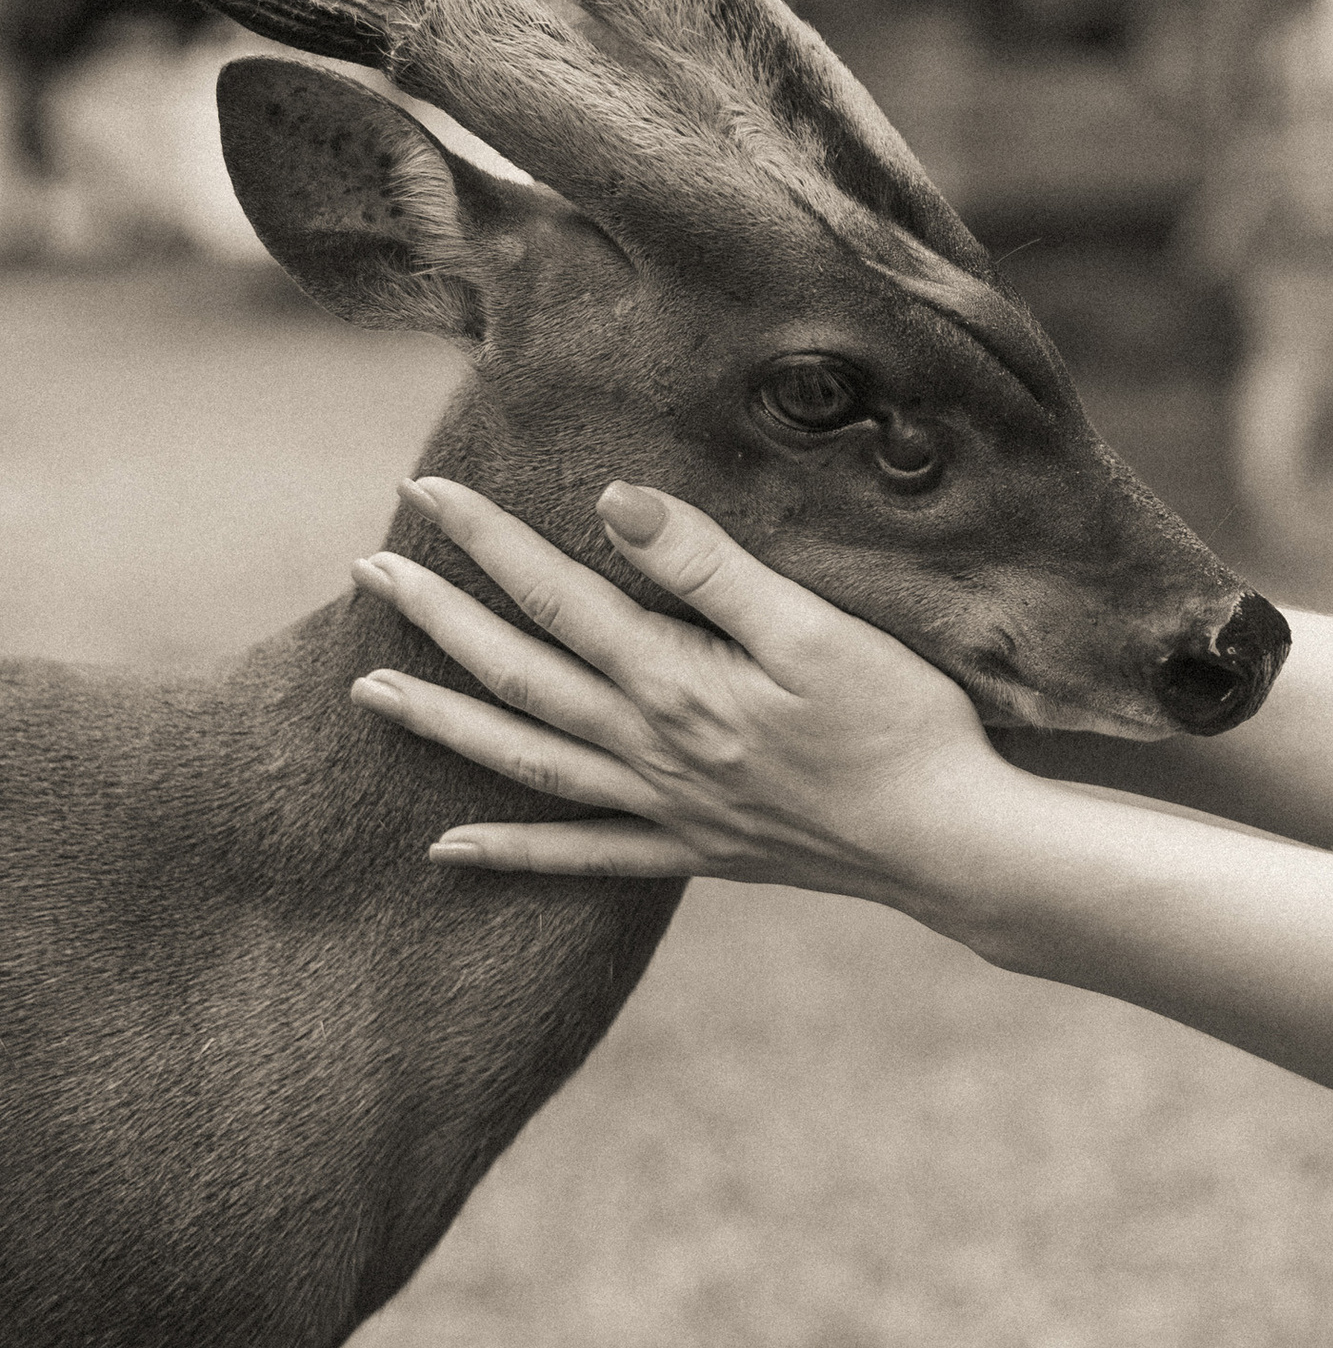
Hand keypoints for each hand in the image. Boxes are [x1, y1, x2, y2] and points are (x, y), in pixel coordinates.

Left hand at [347, 473, 1001, 897]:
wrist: (948, 841)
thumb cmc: (900, 722)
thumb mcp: (814, 628)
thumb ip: (709, 566)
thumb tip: (612, 502)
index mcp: (677, 683)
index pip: (557, 595)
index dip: (487, 540)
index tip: (425, 491)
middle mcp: (651, 748)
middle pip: (519, 673)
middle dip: (437, 617)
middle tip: (369, 568)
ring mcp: (665, 806)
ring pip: (526, 759)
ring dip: (445, 722)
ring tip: (369, 692)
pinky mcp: (693, 848)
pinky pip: (579, 856)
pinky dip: (509, 850)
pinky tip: (448, 848)